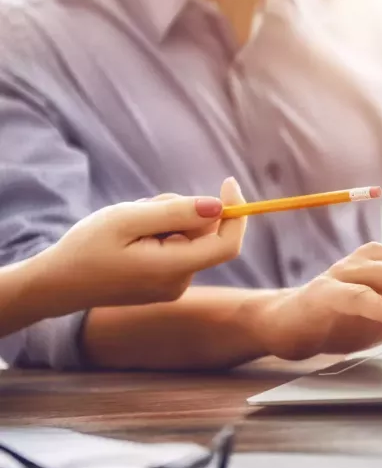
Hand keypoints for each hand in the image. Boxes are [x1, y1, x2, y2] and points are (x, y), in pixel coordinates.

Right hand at [37, 178, 245, 310]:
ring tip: (131, 224)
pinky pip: (177, 248)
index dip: (235, 213)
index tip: (228, 182)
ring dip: (169, 221)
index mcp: (173, 269)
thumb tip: (218, 206)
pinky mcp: (165, 283)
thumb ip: (175, 212)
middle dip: (185, 211)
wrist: (59, 284)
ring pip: (190, 238)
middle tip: (146, 206)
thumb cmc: (87, 248)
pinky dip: (162, 233)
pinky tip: (133, 237)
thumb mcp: (127, 219)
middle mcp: (180, 282)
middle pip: (206, 235)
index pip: (227, 244)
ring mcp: (173, 285)